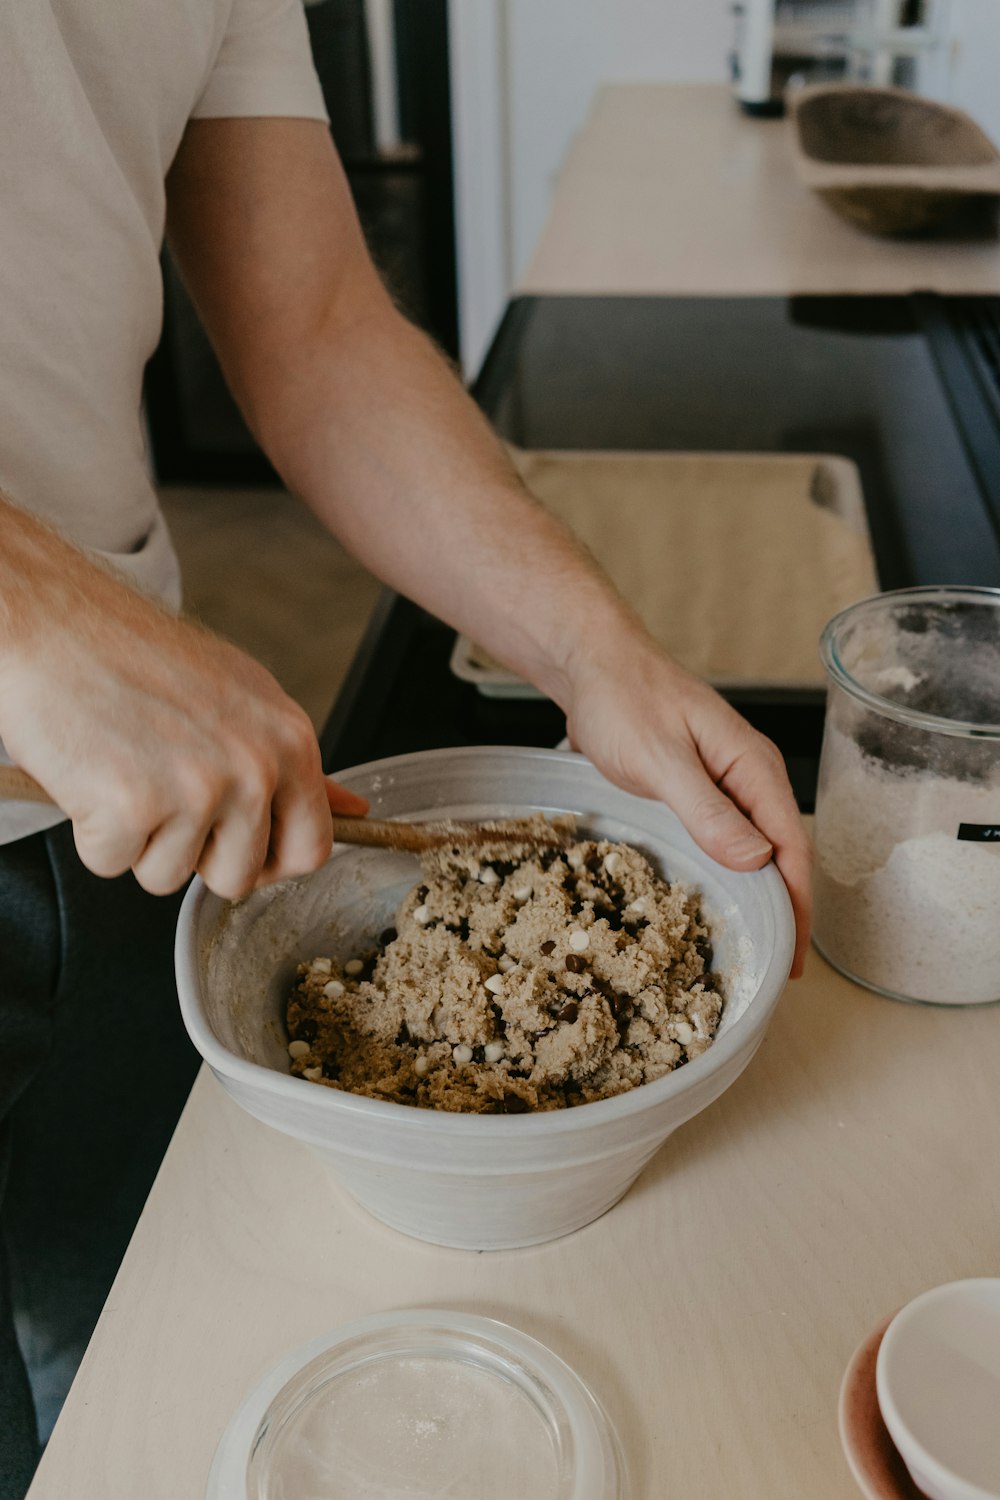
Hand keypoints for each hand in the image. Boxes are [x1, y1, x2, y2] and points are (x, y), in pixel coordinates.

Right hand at [0, 520, 365, 899]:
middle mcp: (254, 768)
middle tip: (163, 790)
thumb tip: (353, 811)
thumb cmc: (138, 655)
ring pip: (169, 876)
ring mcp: (195, 790)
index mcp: (289, 741)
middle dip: (195, 855)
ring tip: (125, 768)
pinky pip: (112, 863)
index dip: (269, 862)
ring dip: (139, 839)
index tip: (237, 845)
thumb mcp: (243, 697)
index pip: (312, 850)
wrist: (56, 623)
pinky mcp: (131, 808)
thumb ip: (293, 765)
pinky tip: (92, 773)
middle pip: (238, 877)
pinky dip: (92, 831)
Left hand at [564, 632, 812, 976]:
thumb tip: (757, 861)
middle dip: (785, 909)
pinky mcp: (698, 787)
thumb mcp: (661, 758)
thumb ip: (708, 810)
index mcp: (752, 766)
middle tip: (775, 967)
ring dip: (760, 893)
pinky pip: (727, 836)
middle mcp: (748, 775)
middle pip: (782, 852)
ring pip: (755, 847)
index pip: (791, 846)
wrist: (592, 664)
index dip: (797, 904)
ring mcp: (724, 782)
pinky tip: (722, 896)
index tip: (793, 955)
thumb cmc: (624, 699)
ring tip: (754, 944)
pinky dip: (732, 871)